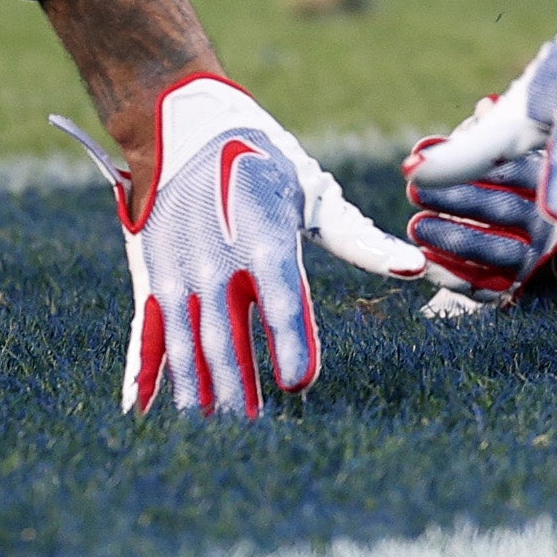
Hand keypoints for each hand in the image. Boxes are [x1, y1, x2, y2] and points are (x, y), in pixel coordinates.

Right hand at [57, 76, 425, 417]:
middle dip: (239, 390)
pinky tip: (142, 415)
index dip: (290, 342)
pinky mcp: (150, 277)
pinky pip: (146, 335)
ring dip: (195, 393)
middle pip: (225, 336)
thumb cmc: (260, 158)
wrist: (176, 119)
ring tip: (209, 436)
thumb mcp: (312, 192)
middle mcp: (213, 257)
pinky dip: (143, 376)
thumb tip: (414, 268)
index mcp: (261, 234)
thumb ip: (359, 239)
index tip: (300, 384)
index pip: (279, 298)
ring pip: (184, 344)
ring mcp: (176, 271)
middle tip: (255, 437)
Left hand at [404, 141, 556, 302]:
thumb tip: (421, 154)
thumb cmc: (485, 180)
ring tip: (415, 227)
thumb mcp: (476, 158)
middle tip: (415, 191)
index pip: (514, 169)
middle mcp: (543, 218)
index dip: (473, 166)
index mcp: (541, 178)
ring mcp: (533, 254)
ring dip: (454, 238)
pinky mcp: (514, 284)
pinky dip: (453, 273)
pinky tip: (426, 258)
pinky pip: (487, 284)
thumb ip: (454, 152)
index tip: (432, 161)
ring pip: (499, 250)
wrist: (497, 232)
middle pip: (505, 209)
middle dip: (457, 200)